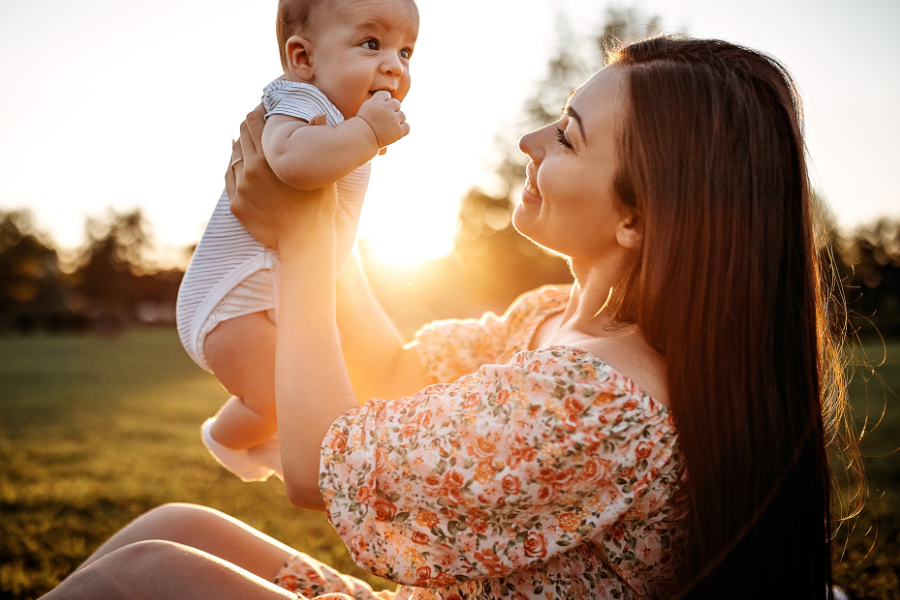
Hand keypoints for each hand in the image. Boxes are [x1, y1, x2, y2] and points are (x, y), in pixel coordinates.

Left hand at [227, 107, 338, 253]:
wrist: (304, 241)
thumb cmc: (319, 206)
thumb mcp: (322, 172)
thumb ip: (317, 141)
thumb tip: (319, 114)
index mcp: (271, 157)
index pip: (255, 120)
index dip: (259, 111)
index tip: (266, 109)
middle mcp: (251, 168)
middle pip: (242, 134)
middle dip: (251, 126)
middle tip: (261, 124)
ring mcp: (241, 187)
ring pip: (234, 155)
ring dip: (242, 146)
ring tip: (254, 144)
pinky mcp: (236, 204)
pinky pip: (229, 177)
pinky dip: (234, 166)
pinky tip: (241, 163)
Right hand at [356, 91, 409, 149]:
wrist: (361, 139)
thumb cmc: (360, 126)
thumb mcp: (365, 108)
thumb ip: (374, 102)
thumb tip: (383, 100)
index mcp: (377, 101)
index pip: (386, 94)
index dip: (385, 102)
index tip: (381, 109)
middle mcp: (386, 108)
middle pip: (396, 103)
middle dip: (393, 110)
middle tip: (386, 119)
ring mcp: (393, 119)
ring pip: (402, 115)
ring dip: (397, 121)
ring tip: (388, 128)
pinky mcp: (398, 130)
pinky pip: (407, 127)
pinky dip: (403, 130)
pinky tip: (395, 133)